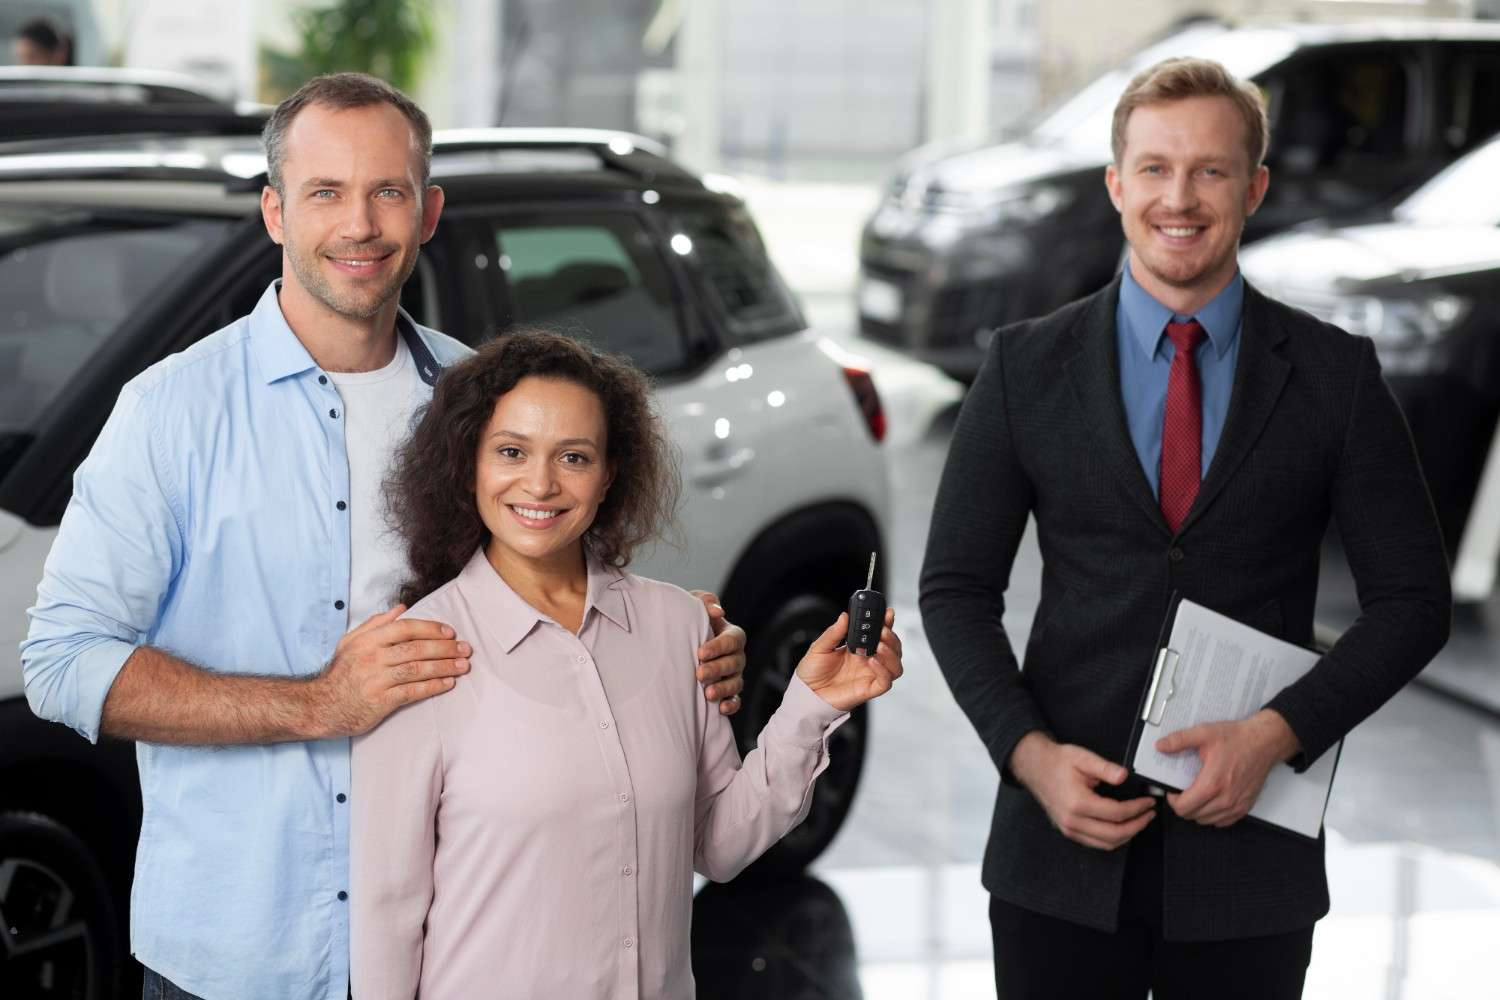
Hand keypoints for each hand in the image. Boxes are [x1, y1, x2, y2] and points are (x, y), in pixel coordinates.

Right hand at [310, 606, 470, 737]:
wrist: (320, 706)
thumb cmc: (340, 673)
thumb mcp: (350, 643)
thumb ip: (376, 624)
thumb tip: (401, 608)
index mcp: (368, 641)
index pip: (405, 628)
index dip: (431, 629)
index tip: (451, 633)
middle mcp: (372, 658)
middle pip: (416, 648)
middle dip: (445, 648)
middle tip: (466, 649)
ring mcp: (376, 680)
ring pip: (417, 669)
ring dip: (444, 667)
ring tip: (463, 666)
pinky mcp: (380, 701)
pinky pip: (412, 691)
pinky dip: (432, 687)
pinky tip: (448, 684)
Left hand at [691, 590, 745, 715]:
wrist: (672, 644)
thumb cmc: (684, 622)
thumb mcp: (691, 606)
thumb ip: (704, 601)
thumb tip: (718, 611)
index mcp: (729, 634)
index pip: (733, 639)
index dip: (720, 646)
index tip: (700, 652)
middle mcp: (735, 655)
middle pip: (736, 662)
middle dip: (719, 669)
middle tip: (699, 674)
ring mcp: (732, 675)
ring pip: (737, 683)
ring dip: (724, 689)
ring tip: (708, 694)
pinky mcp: (727, 693)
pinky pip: (736, 701)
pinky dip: (731, 705)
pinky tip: (720, 709)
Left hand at [795, 607, 902, 711]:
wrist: (806, 694)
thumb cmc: (812, 672)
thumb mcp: (819, 647)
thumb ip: (834, 632)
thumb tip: (845, 616)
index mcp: (859, 648)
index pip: (879, 634)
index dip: (887, 623)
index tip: (888, 613)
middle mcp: (868, 661)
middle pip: (893, 649)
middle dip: (892, 637)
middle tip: (883, 630)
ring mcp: (870, 675)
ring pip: (896, 665)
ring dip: (892, 653)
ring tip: (880, 645)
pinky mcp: (868, 690)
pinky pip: (885, 682)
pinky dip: (884, 670)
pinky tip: (873, 661)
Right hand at [1009, 732, 1155, 850]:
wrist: (1035, 767)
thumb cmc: (1057, 762)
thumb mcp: (1082, 757)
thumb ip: (1105, 768)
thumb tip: (1124, 776)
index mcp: (1077, 802)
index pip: (1116, 813)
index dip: (1137, 809)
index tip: (1148, 802)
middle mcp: (1072, 820)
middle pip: (1114, 834)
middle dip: (1137, 825)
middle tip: (1148, 814)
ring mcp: (1069, 828)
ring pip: (1106, 843)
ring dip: (1127, 835)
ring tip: (1139, 821)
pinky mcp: (1068, 831)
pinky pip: (1096, 843)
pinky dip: (1113, 838)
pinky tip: (1121, 827)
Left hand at [1158, 709, 1300, 827]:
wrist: (1264, 742)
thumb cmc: (1238, 739)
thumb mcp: (1204, 733)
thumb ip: (1179, 740)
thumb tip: (1161, 746)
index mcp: (1212, 783)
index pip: (1184, 808)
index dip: (1173, 800)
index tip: (1173, 791)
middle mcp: (1225, 798)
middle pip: (1193, 816)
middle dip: (1183, 805)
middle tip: (1182, 792)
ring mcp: (1236, 805)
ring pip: (1207, 821)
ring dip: (1197, 811)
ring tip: (1196, 796)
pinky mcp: (1245, 807)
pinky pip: (1223, 822)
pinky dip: (1213, 816)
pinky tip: (1211, 802)